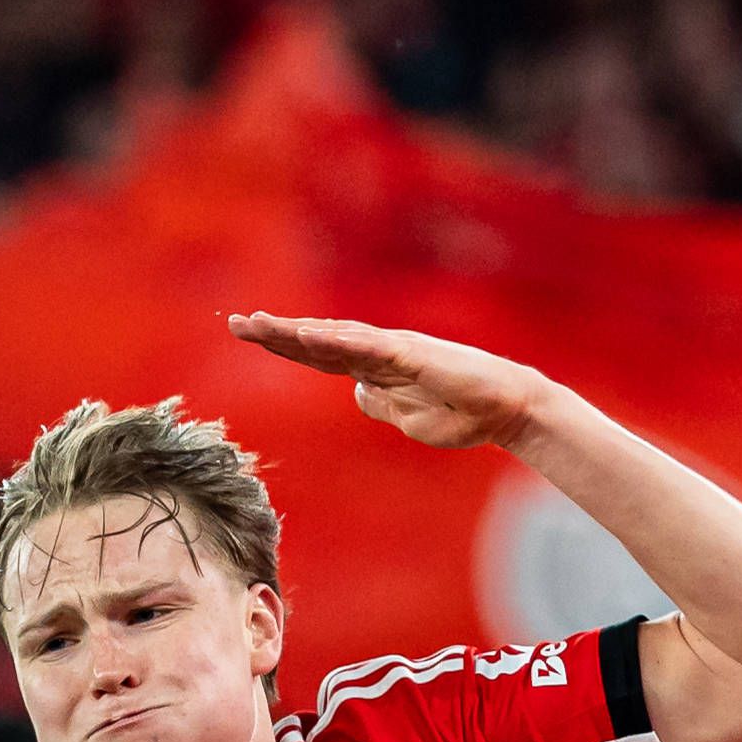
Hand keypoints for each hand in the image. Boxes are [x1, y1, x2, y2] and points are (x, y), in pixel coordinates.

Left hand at [226, 312, 558, 451]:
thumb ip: (381, 403)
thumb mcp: (408, 419)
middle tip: (235, 322)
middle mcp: (379, 352)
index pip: (319, 355)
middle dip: (276, 333)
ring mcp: (395, 350)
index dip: (284, 344)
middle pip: (318, 340)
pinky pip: (367, 347)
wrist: (506, 410)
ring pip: (336, 338)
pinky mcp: (413, 355)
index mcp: (374, 369)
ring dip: (296, 332)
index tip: (248, 333)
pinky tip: (307, 335)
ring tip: (259, 324)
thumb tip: (357, 392)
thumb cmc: (462, 414)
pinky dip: (335, 340)